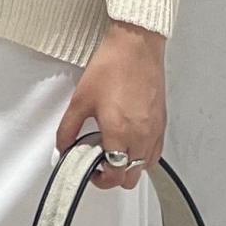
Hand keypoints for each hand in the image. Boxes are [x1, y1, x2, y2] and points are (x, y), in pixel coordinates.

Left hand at [54, 23, 167, 190]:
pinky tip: (129, 141)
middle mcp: (141, 135)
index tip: (91, 171)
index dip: (100, 180)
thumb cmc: (113, 65)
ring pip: (145, 166)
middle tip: (99, 162)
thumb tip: (63, 146)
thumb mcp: (80, 100)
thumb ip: (68, 129)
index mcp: (120, 133)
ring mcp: (154, 130)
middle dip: (114, 175)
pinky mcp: (162, 122)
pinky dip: (142, 154)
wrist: (136, 45)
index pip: (115, 175)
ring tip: (113, 149)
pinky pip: (155, 151)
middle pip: (131, 177)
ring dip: (129, 165)